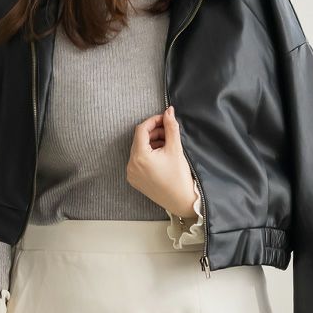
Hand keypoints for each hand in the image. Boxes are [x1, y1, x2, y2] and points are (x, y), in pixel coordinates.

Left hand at [126, 104, 198, 218]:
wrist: (181, 201)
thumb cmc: (179, 177)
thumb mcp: (175, 148)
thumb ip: (171, 127)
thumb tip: (168, 111)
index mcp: (139, 157)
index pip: (141, 130)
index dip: (153, 121)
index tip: (164, 119)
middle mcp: (131, 166)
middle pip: (139, 139)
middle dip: (153, 133)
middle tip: (168, 133)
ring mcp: (131, 174)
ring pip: (139, 149)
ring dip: (151, 143)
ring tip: (167, 145)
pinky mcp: (135, 180)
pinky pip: (138, 161)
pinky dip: (148, 155)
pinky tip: (161, 156)